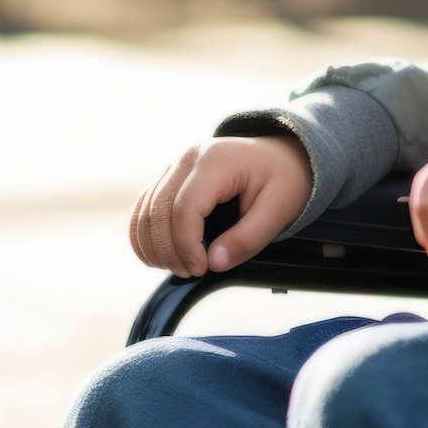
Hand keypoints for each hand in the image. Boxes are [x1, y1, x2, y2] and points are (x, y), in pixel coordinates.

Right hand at [128, 135, 311, 277]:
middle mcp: (188, 158)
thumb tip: (214, 264)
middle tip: (192, 273)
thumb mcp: (278, 210)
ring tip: (179, 268)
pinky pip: (145, 205)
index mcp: (216, 161)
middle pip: (158, 211)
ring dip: (153, 246)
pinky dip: (145, 234)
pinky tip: (159, 256)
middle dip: (169, 250)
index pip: (185, 208)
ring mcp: (175, 164)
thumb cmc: (283, 179)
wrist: (282, 154)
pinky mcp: (170, 175)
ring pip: (145, 210)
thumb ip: (247, 239)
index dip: (186, 245)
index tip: (200, 269)